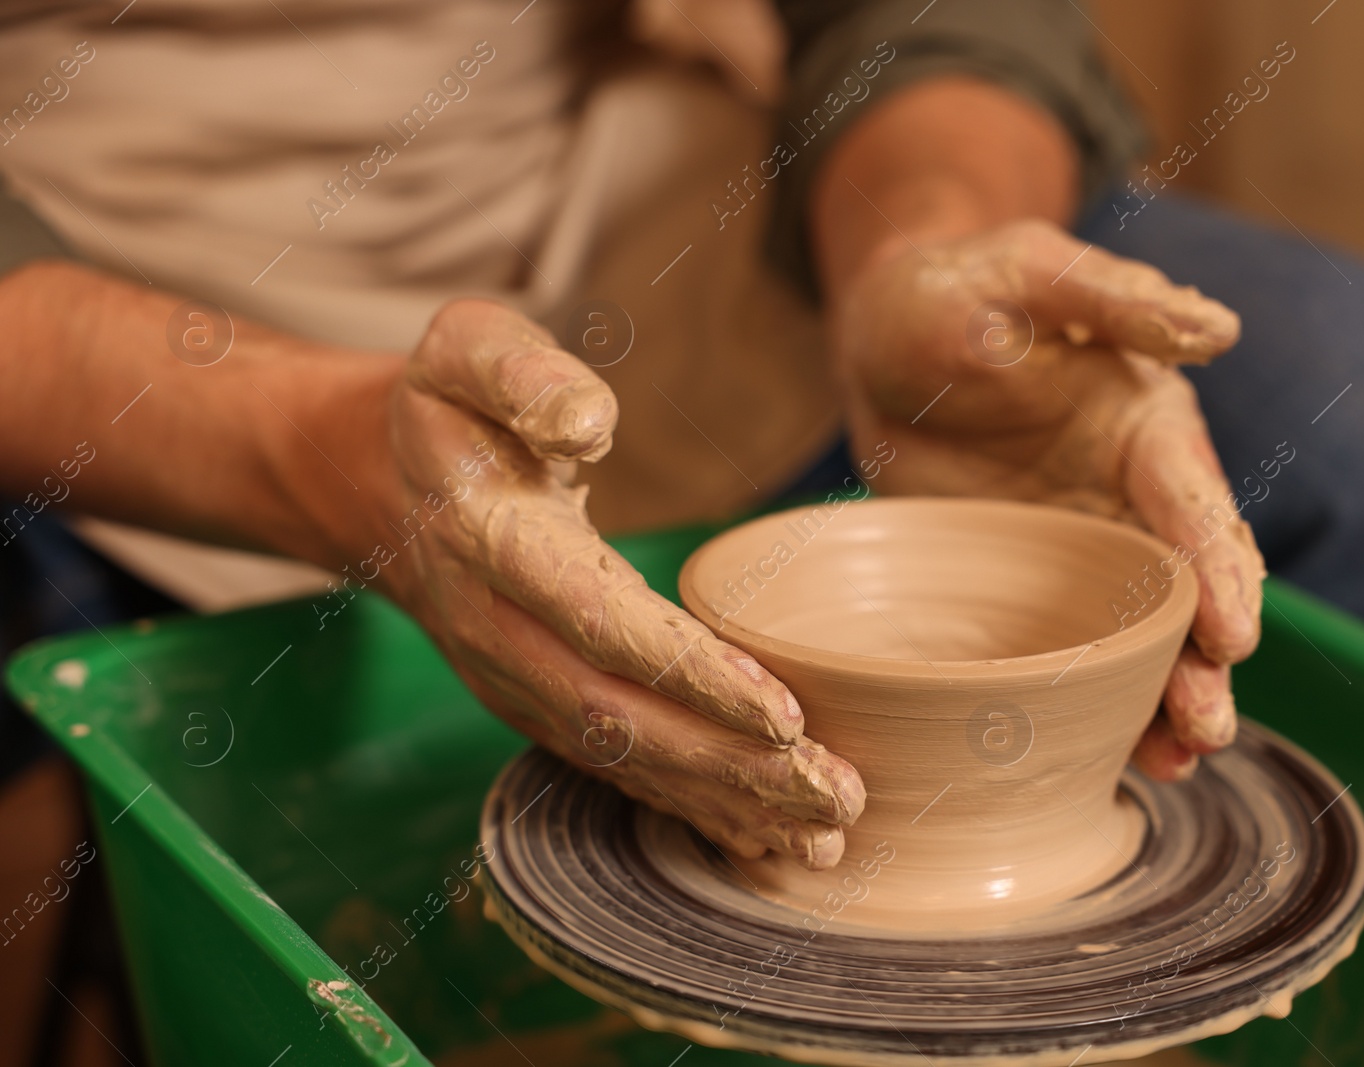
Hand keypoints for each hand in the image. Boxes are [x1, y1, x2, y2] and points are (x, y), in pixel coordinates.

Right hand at [371, 300, 864, 865]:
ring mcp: (511, 681)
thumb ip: (521, 375)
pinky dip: (688, 807)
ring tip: (824, 836)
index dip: (689, 673)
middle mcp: (497, 630)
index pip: (599, 622)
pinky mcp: (535, 703)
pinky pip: (611, 766)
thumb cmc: (450, 410)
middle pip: (621, 717)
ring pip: (620, 757)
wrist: (383, 487)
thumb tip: (588, 419)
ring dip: (723, 802)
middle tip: (838, 798)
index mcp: (492, 541)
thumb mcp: (467, 350)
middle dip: (732, 766)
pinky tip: (763, 836)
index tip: (780, 713)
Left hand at [829, 220, 1264, 779]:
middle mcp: (1131, 498)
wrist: (885, 338)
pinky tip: (1119, 756)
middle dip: (1204, 660)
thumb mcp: (1026, 273)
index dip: (1219, 570)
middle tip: (1207, 726)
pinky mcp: (1030, 586)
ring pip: (1141, 636)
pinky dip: (1098, 701)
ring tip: (1178, 760)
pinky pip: (1072, 650)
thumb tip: (1216, 327)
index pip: (1195, 505)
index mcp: (1148, 425)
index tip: (1233, 634)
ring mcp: (1081, 551)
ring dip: (1164, 698)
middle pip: (1185, 591)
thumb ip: (1114, 298)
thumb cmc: (954, 291)